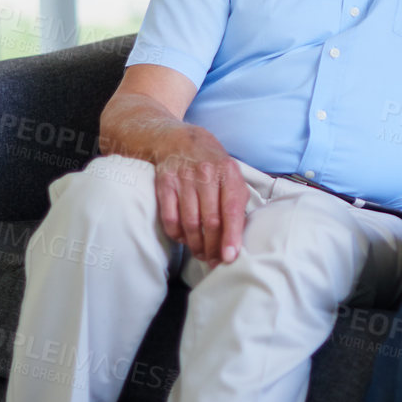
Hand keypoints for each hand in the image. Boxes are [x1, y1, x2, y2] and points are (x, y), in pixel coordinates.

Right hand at [153, 129, 248, 266]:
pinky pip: (170, 218)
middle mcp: (206, 174)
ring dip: (196, 245)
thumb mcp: (231, 175)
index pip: (231, 209)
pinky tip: (185, 239)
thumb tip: (237, 239)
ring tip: (201, 254)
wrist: (180, 140)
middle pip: (210, 220)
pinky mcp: (164, 184)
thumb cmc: (212, 164)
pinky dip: (178, 235)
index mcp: (228, 172)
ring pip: (190, 223)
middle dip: (213, 247)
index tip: (230, 257)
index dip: (231, 236)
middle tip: (215, 261)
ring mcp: (183, 179)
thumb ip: (237, 202)